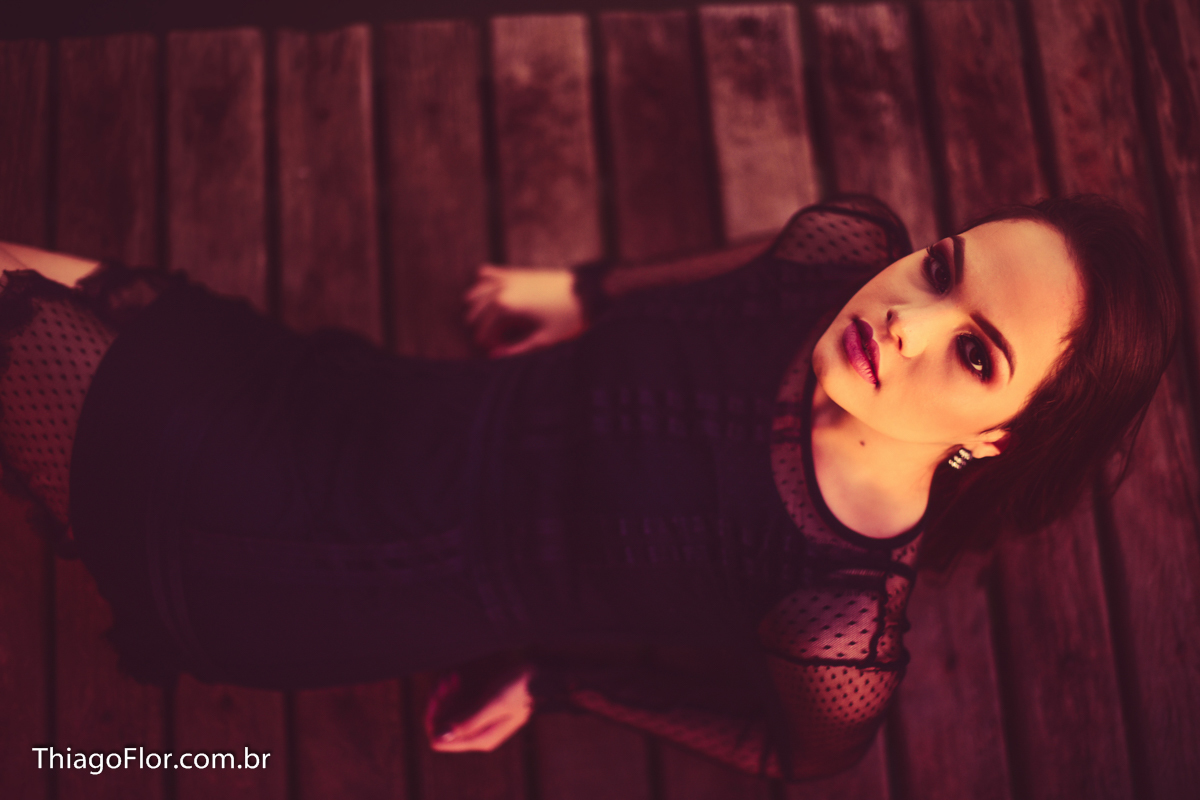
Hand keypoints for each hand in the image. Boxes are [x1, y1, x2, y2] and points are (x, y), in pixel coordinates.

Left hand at [426, 667, 533, 752]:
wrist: (540, 672)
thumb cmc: (520, 687)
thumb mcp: (494, 703)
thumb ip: (467, 721)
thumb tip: (437, 738)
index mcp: (479, 739)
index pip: (438, 739)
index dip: (435, 716)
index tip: (443, 694)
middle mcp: (475, 733)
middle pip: (439, 725)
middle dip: (440, 702)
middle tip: (449, 680)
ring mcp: (475, 720)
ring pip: (444, 711)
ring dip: (445, 692)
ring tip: (454, 675)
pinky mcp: (476, 707)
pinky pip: (454, 702)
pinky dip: (452, 688)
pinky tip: (458, 674)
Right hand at [464, 265, 585, 357]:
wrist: (588, 291)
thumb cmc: (568, 317)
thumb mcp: (544, 339)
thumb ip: (517, 349)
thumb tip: (495, 356)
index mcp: (507, 305)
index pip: (485, 324)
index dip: (484, 338)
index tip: (485, 347)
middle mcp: (504, 288)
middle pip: (480, 305)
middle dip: (477, 321)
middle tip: (477, 333)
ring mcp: (512, 277)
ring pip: (482, 287)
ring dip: (476, 299)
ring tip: (471, 308)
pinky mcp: (521, 272)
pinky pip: (495, 272)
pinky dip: (486, 277)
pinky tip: (481, 277)